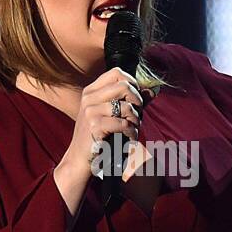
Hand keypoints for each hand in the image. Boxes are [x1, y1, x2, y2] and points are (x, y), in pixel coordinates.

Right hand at [58, 68, 143, 184]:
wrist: (79, 159)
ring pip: (127, 106)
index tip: (136, 98)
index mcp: (91, 91)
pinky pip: (124, 124)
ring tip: (133, 129)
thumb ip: (131, 102)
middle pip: (124, 86)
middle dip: (137, 101)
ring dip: (136, 120)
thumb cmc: (99, 136)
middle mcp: (89, 98)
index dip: (132, 82)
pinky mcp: (95, 126)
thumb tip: (152, 90)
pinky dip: (132, 133)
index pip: (116, 72)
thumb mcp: (111, 115)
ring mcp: (90, 111)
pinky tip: (130, 139)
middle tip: (137, 115)